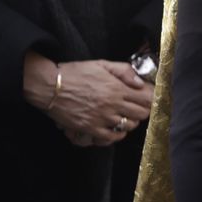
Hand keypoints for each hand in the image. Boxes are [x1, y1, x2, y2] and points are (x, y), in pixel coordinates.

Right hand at [24, 54, 152, 147]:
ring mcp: (101, 118)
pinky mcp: (90, 128)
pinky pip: (111, 137)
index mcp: (116, 88)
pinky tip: (116, 128)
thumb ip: (123, 71)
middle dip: (142, 111)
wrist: (50, 87)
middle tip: (138, 107)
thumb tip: (139, 82)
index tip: (149, 99)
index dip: (151, 99)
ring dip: (130, 121)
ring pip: (129, 126)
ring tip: (126, 116)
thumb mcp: (101, 64)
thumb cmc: (74, 73)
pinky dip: (117, 134)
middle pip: (141, 114)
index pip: (146, 99)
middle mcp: (112, 104)